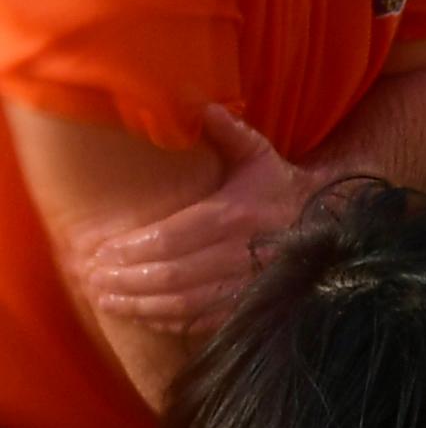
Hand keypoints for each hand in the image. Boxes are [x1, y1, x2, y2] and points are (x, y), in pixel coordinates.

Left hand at [80, 106, 315, 332]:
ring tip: (106, 299)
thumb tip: (199, 106)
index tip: (100, 252)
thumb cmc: (280, 186)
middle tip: (93, 278)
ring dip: (139, 304)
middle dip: (126, 280)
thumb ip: (226, 131)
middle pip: (171, 274)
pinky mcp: (253, 305)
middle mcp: (243, 253)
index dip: (131, 250)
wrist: (329, 222)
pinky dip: (169, 321)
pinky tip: (143, 314)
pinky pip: (204, 321)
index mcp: (235, 214)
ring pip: (183, 302)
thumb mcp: (258, 154)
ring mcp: (249, 284)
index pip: (170, 238)